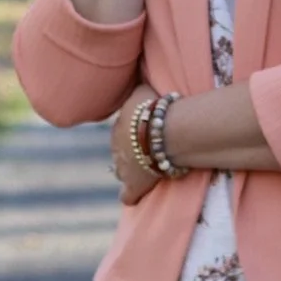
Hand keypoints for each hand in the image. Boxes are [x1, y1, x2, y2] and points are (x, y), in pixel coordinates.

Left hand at [110, 84, 161, 205]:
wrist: (163, 131)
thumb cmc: (154, 108)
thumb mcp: (141, 90)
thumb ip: (137, 91)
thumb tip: (137, 85)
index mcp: (119, 126)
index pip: (122, 130)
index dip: (135, 131)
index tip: (148, 129)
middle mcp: (117, 147)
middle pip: (121, 151)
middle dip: (132, 150)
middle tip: (150, 148)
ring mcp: (123, 168)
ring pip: (121, 172)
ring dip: (132, 169)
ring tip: (146, 168)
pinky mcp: (134, 185)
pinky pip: (127, 196)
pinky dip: (131, 195)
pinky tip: (137, 194)